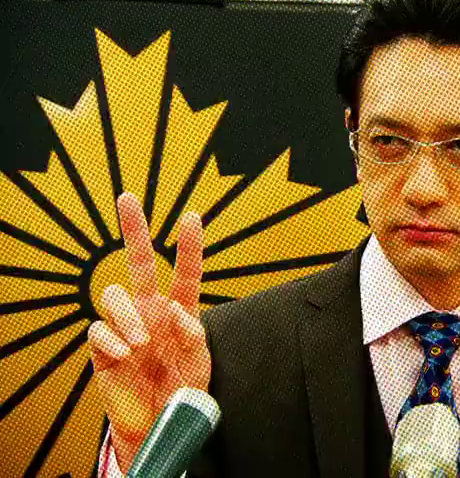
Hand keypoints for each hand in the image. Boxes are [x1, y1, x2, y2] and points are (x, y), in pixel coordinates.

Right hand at [87, 192, 210, 472]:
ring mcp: (125, 327)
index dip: (189, 246)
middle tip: (128, 199)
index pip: (185, 273)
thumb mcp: (199, 364)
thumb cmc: (183, 390)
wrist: (160, 422)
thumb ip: (191, 335)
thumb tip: (174, 308)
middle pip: (139, 263)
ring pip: (114, 295)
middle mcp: (150, 311)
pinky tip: (126, 354)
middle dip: (134, 230)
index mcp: (179, 311)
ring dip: (128, 315)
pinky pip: (98, 330)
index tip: (192, 216)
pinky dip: (112, 339)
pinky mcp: (103, 348)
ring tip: (141, 342)